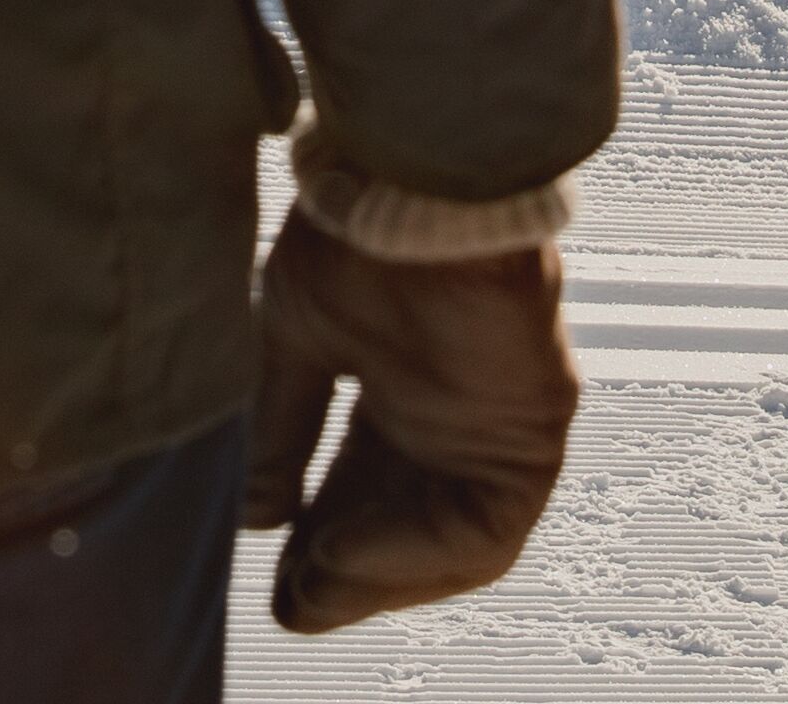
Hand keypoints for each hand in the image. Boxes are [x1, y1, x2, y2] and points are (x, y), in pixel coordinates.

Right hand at [238, 215, 575, 632]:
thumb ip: (281, 429)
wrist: (410, 184)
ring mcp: (500, 423)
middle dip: (349, 571)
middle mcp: (460, 410)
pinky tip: (344, 552)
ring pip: (454, 540)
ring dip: (381, 576)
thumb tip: (256, 514)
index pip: (370, 483)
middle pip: (410, 521)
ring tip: (313, 592)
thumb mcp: (294, 340)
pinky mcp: (532, 431)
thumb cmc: (356, 235)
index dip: (323, 531)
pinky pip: (485, 528)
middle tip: (292, 604)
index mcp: (407, 383)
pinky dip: (413, 554)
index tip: (275, 567)